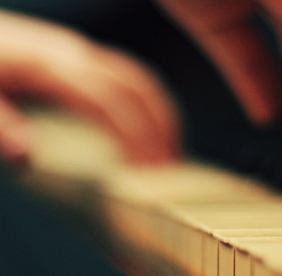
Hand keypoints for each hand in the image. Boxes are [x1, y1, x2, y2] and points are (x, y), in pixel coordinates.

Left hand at [0, 10, 180, 164]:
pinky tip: (148, 128)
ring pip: (138, 80)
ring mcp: (82, 54)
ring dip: (161, 115)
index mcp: (53, 65)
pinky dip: (148, 106)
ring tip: (172, 151)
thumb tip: (28, 155)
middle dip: (161, 127)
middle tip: (170, 168)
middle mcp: (76, 54)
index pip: (111, 101)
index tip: (147, 171)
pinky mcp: (82, 60)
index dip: (135, 135)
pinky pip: (127, 80)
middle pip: (137, 87)